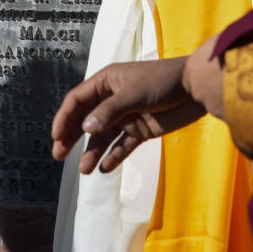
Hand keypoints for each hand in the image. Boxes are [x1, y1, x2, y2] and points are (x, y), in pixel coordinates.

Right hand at [50, 57, 205, 174]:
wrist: (196, 89)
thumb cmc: (162, 81)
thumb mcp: (133, 93)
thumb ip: (109, 112)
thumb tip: (85, 129)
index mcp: (105, 83)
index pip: (77, 101)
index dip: (64, 118)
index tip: (56, 136)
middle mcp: (111, 100)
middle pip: (85, 120)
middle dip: (71, 138)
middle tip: (58, 155)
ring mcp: (126, 117)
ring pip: (103, 137)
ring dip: (92, 152)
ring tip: (85, 170)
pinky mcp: (140, 131)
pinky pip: (122, 146)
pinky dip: (113, 157)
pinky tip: (105, 168)